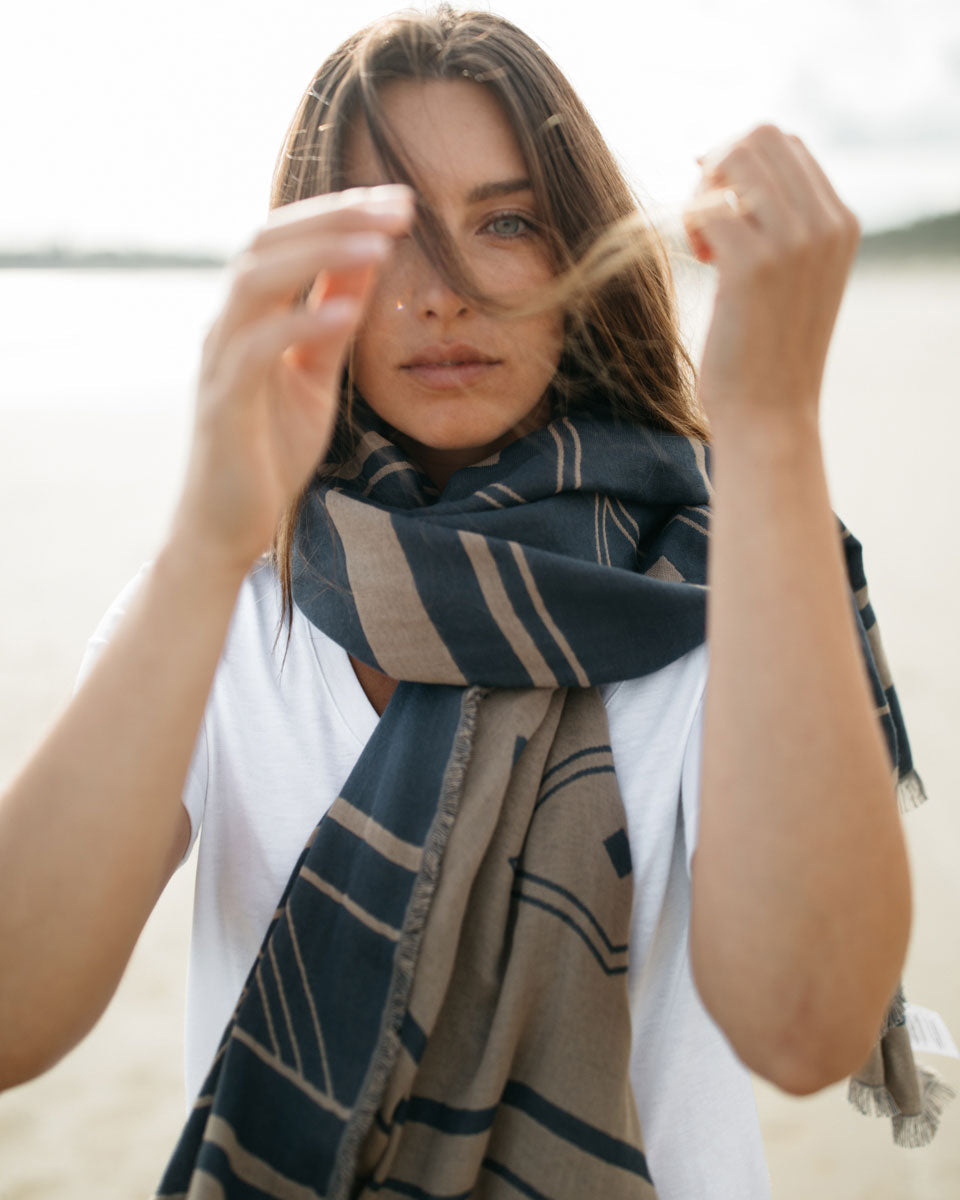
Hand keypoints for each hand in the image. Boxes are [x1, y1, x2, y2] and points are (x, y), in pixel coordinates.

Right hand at [170, 185, 414, 573]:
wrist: (228, 526)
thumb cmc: (269, 450)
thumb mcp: (314, 374)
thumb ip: (333, 319)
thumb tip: (367, 260)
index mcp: (247, 317)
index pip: (285, 240)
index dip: (339, 212)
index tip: (399, 200)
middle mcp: (225, 326)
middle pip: (266, 242)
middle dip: (334, 216)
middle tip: (398, 205)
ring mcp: (219, 362)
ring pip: (255, 280)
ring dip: (320, 255)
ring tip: (381, 244)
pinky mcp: (223, 404)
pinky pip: (257, 349)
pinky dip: (302, 323)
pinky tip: (349, 312)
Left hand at [682, 124, 859, 432]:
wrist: (769, 414)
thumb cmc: (766, 351)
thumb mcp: (792, 279)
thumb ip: (782, 225)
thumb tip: (726, 165)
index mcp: (840, 222)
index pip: (786, 144)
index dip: (738, 163)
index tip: (719, 210)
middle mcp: (825, 223)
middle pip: (759, 137)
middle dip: (716, 168)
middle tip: (705, 223)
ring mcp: (794, 241)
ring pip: (733, 159)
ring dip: (703, 194)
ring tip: (705, 245)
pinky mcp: (753, 265)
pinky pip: (708, 207)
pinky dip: (692, 226)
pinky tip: (702, 262)